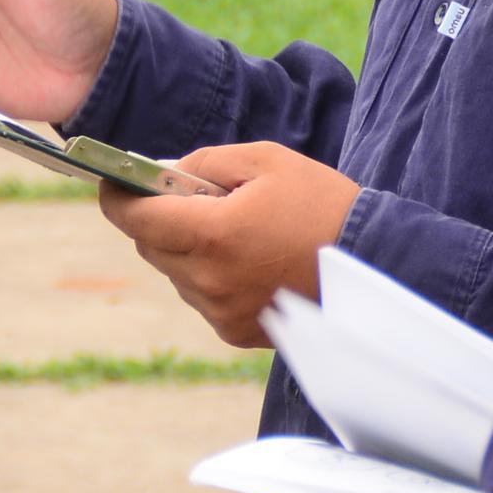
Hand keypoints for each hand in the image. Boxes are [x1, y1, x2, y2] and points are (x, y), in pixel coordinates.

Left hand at [97, 140, 359, 347]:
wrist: (377, 265)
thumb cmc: (324, 205)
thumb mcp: (265, 160)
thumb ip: (203, 162)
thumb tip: (162, 172)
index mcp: (210, 234)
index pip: (133, 218)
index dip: (116, 196)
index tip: (114, 182)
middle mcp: (207, 280)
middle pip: (150, 246)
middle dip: (159, 218)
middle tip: (190, 196)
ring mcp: (220, 312)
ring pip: (176, 274)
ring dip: (187, 249)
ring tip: (233, 230)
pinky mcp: (236, 332)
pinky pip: (202, 298)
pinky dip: (211, 276)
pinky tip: (249, 260)